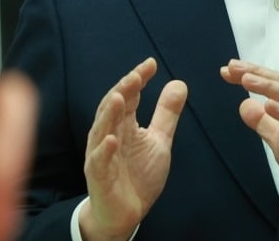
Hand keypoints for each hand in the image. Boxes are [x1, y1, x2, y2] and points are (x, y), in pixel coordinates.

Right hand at [80, 57, 187, 240]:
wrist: (124, 214)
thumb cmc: (138, 175)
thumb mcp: (158, 140)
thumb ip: (166, 113)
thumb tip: (179, 83)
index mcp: (123, 124)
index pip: (129, 95)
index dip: (138, 79)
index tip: (151, 64)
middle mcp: (109, 135)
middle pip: (113, 107)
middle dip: (124, 90)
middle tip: (136, 75)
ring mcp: (101, 156)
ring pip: (102, 130)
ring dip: (110, 113)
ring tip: (121, 96)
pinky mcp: (99, 178)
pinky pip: (99, 162)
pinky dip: (104, 151)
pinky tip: (111, 140)